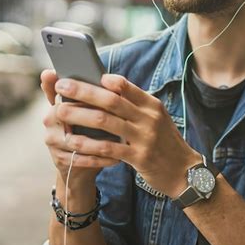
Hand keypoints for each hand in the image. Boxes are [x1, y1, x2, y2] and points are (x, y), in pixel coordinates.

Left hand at [51, 73, 200, 197]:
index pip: (124, 85)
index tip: (81, 73)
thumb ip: (135, 104)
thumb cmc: (164, 140)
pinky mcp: (138, 157)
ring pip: (105, 121)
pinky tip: (73, 141)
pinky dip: (88, 144)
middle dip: (83, 91)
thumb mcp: (156, 117)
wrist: (184, 170)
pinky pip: (107, 148)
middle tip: (62, 85)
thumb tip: (107, 87)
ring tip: (60, 111)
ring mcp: (144, 137)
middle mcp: (149, 117)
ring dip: (79, 115)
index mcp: (152, 104)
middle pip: (111, 100)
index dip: (101, 78)